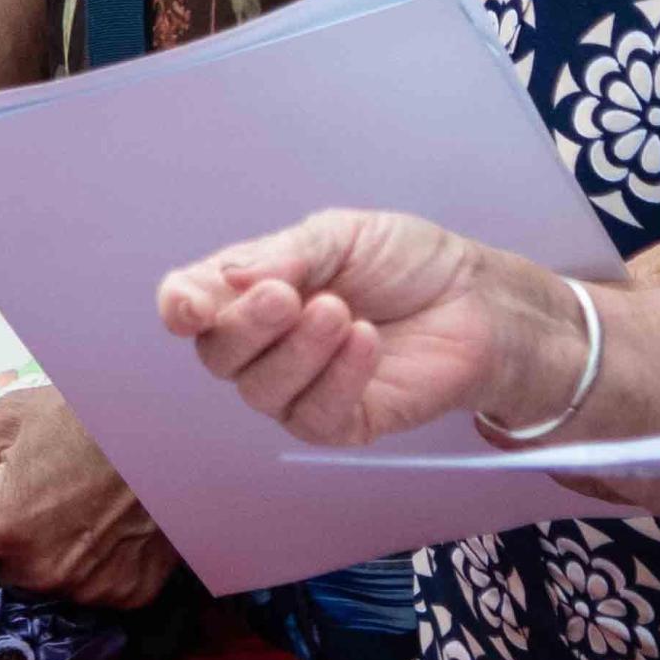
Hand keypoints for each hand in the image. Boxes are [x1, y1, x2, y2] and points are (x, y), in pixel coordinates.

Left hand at [0, 387, 176, 607]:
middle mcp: (40, 568)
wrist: (180, 428)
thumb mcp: (17, 415)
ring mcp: (88, 588)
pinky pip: (90, 587)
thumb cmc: (95, 412)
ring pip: (42, 582)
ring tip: (73, 508)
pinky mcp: (128, 595)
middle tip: (23, 504)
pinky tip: (107, 526)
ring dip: (44, 556)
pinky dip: (91, 565)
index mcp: (3, 522)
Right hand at [156, 208, 567, 447]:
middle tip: (288, 296)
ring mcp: (301, 387)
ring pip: (261, 391)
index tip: (187, 306)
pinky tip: (366, 342)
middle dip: (246, 326)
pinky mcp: (341, 423)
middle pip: (218, 354)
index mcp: (254, 290)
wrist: (478, 300)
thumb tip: (224, 281)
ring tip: (343, 313)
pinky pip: (312, 417)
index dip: (181, 307)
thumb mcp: (343, 235)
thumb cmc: (409, 261)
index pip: (194, 305)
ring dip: (297, 352)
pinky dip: (336, 378)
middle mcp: (267, 343)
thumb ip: (283, 255)